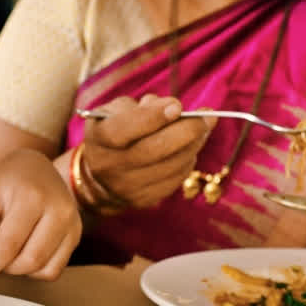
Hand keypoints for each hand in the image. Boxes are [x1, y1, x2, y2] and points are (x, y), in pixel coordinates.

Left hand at [0, 149, 81, 287]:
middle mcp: (58, 211)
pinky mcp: (76, 234)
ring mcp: (72, 223)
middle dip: (3, 268)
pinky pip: (55, 269)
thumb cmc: (11, 178)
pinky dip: (36, 270)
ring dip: (19, 270)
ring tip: (7, 252)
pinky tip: (24, 253)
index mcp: (32, 197)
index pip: (8, 245)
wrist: (37, 165)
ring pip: (43, 269)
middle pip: (28, 261)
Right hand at [81, 95, 214, 208]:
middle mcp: (109, 166)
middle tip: (207, 117)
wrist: (101, 177)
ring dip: (194, 144)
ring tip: (204, 127)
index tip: (177, 105)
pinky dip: (188, 160)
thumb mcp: (116, 111)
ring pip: (171, 166)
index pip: (125, 129)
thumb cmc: (113, 132)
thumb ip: (143, 106)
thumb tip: (175, 108)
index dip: (153, 117)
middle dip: (186, 131)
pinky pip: (176, 179)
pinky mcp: (144, 200)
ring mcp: (127, 187)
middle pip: (154, 150)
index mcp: (99, 138)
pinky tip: (188, 148)